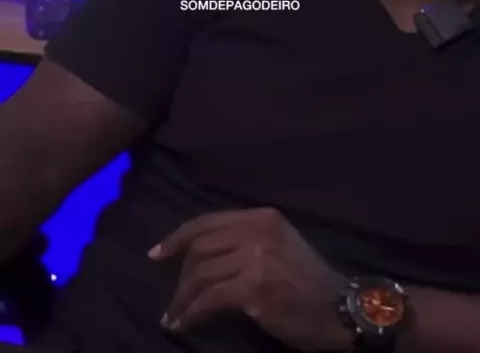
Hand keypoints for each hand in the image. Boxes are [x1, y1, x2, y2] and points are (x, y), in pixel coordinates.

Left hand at [148, 207, 351, 350]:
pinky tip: (185, 324)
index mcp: (263, 217)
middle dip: (179, 274)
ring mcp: (255, 258)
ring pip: (201, 274)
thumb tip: (203, 255)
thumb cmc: (309, 281)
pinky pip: (209, 299)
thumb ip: (247, 240)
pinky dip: (192, 313)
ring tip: (173, 316)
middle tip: (172, 298)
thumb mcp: (280, 244)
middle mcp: (257, 231)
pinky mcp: (253, 288)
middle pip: (200, 247)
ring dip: (182, 299)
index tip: (157, 253)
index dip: (178, 237)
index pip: (208, 221)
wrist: (341, 310)